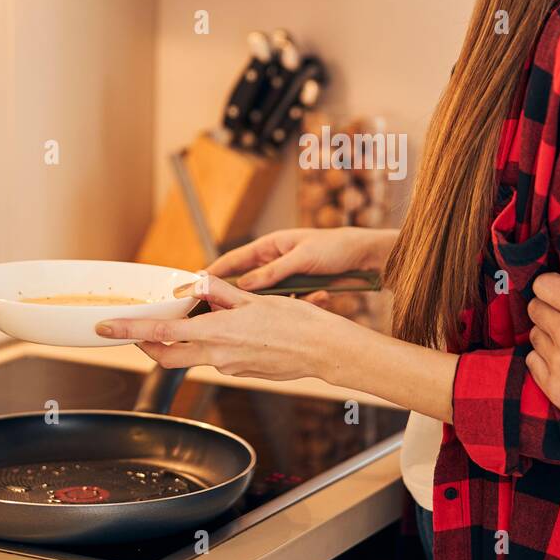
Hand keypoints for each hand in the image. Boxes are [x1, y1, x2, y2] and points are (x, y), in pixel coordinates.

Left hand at [94, 275, 358, 381]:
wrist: (326, 351)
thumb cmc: (298, 323)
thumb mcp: (256, 299)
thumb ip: (221, 293)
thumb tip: (197, 284)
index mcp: (217, 334)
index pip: (160, 334)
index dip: (129, 332)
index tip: (106, 329)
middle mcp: (219, 356)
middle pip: (166, 357)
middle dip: (146, 347)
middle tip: (136, 332)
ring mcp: (231, 368)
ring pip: (193, 357)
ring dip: (184, 342)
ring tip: (192, 320)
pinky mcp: (244, 373)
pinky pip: (218, 359)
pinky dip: (212, 345)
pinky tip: (230, 331)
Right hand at [206, 227, 396, 306]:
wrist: (365, 257)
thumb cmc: (334, 247)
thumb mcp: (302, 258)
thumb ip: (274, 272)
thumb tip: (245, 285)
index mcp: (270, 246)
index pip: (234, 260)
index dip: (213, 272)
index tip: (194, 285)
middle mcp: (275, 262)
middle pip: (248, 284)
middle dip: (241, 298)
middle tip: (224, 313)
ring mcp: (288, 277)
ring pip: (270, 298)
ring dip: (279, 304)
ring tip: (284, 308)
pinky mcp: (302, 290)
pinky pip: (293, 303)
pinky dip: (304, 303)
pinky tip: (320, 298)